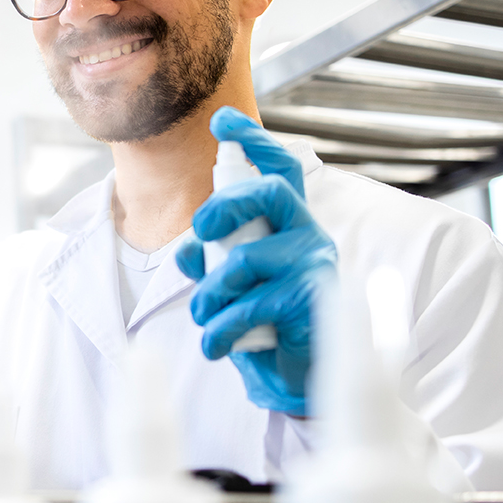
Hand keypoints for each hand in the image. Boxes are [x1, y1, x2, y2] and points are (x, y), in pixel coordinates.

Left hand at [174, 107, 336, 413]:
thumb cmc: (266, 325)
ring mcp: (313, 267)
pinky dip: (219, 329)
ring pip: (245, 258)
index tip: (223, 119)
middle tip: (200, 231)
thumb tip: (188, 249)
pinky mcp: (308, 302)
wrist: (297, 382)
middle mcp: (309, 237)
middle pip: (270, 193)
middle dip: (224, 205)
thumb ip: (211, 260)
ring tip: (204, 318)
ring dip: (209, 293)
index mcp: (290, 226)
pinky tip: (215, 346)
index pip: (280, 171)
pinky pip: (248, 305)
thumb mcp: (231, 286)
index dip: (254, 142)